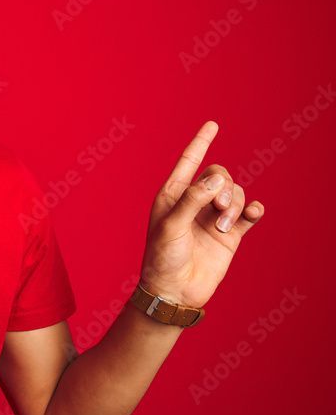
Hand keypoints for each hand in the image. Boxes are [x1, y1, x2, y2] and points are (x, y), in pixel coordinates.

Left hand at [139, 121, 263, 307]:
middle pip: (219, 175)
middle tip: (217, 208)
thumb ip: (192, 200)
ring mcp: (213, 217)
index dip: (201, 142)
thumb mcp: (171, 225)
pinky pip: (248, 213)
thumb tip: (216, 178)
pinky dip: (252, 210)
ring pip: (234, 193)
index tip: (213, 124)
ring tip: (222, 226)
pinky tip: (252, 213)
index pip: (189, 161)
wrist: (174, 290)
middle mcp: (194, 202)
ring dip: (233, 205)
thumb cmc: (162, 257)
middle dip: (223, 186)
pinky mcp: (230, 234)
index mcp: (173, 194)